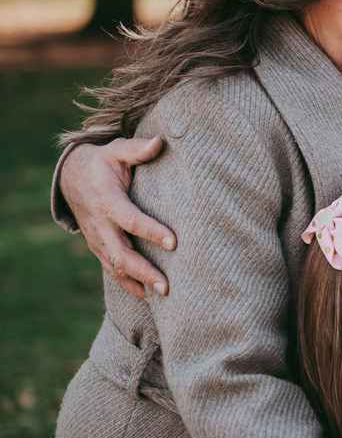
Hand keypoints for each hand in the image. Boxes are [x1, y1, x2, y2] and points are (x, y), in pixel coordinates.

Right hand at [61, 137, 175, 297]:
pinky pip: (112, 270)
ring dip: (138, 283)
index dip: (151, 232)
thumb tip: (160, 141)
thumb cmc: (101, 163)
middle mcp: (100, 225)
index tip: (174, 242)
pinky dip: (128, 285)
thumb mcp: (116, 151)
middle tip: (168, 286)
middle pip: (121, 254)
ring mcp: (97, 239)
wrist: (71, 177)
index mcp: (107, 201)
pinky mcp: (98, 247)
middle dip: (144, 271)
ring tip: (163, 296)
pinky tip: (148, 296)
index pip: (131, 220)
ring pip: (116, 267)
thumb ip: (137, 149)